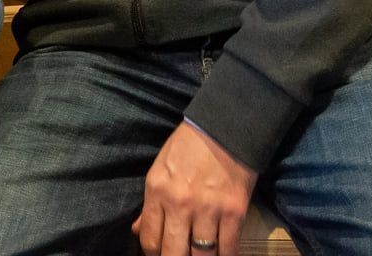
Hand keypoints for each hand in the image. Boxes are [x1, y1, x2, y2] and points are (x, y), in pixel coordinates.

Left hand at [132, 122, 256, 255]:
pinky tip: (220, 255)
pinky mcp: (234, 212)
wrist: (224, 128)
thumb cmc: (188, 147)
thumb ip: (150, 203)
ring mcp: (208, 209)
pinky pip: (228, 248)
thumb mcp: (160, 169)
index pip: (150, 239)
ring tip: (198, 255)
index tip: (159, 254)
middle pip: (173, 253)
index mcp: (157, 191)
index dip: (153, 254)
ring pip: (201, 255)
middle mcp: (180, 204)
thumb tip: (138, 230)